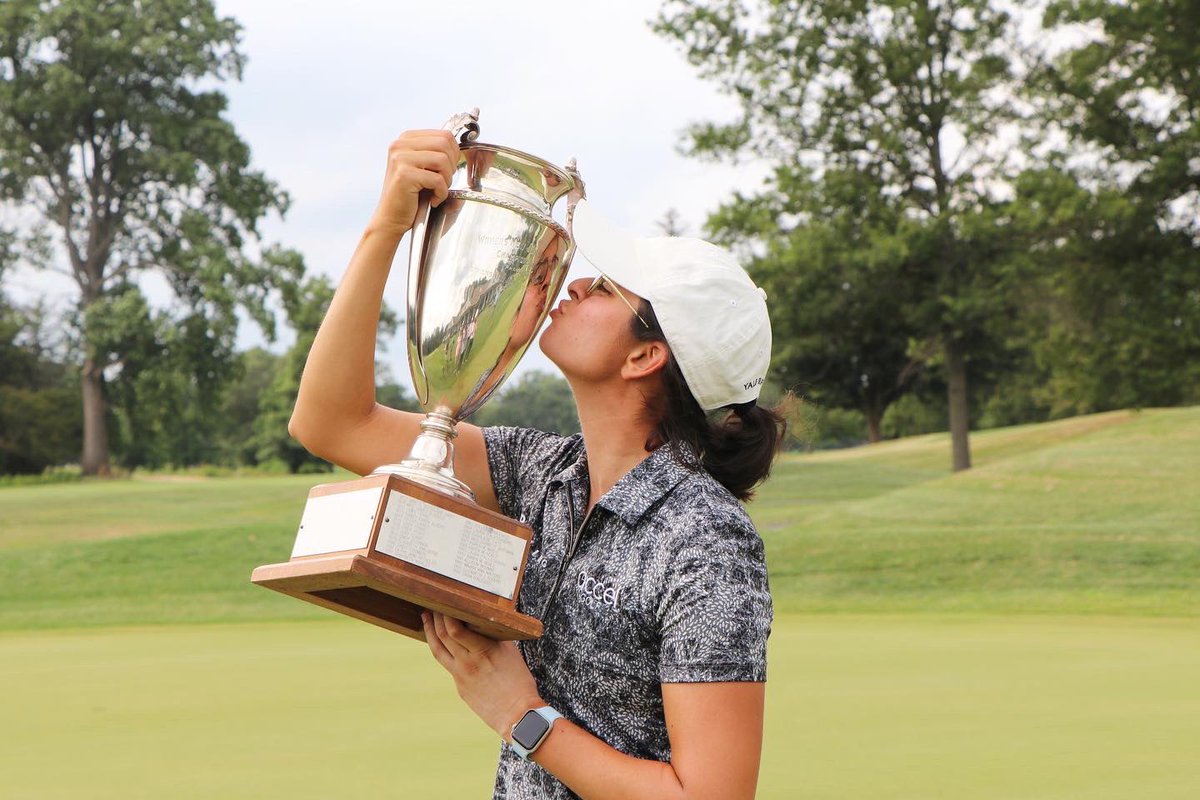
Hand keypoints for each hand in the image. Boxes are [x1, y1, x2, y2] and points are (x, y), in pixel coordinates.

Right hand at [369, 129, 459, 239]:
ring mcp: (400, 158)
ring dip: (446, 180)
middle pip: (445, 144)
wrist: (391, 219)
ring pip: (443, 160)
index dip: (454, 154)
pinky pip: (437, 179)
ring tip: (436, 191)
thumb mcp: (425, 170)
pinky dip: (441, 194)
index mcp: (406, 139)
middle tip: (442, 182)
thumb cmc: (411, 196)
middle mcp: (400, 145)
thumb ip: (439, 156)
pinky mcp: (404, 174)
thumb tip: (466, 152)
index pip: (444, 135)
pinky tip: (432, 200)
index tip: (447, 171)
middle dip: (451, 166)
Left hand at [422, 611, 543, 737]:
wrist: (518, 715)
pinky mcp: (460, 687)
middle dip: (435, 618)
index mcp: (483, 651)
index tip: (445, 601)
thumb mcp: (510, 652)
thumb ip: (495, 636)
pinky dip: (441, 649)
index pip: (454, 628)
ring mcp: (461, 676)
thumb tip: (485, 620)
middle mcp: (468, 662)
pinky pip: (447, 664)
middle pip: (443, 636)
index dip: (445, 614)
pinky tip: (440, 642)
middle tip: (433, 605)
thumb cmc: (520, 682)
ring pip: (438, 650)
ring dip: (430, 632)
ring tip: (426, 619)